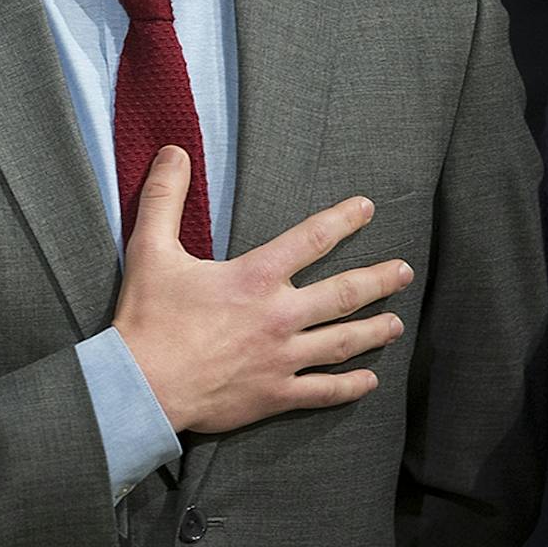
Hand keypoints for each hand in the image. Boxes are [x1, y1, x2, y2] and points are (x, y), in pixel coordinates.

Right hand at [111, 147, 413, 434]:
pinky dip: (351, 386)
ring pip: (343, 342)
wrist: (143, 385)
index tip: (367, 209)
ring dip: (373, 331)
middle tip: (404, 272)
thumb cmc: (147, 316)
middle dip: (379, 280)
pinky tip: (369, 381)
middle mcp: (279, 316)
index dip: (343, 220)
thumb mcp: (149, 248)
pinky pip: (324, 390)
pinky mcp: (276, 394)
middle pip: (344, 294)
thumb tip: (173, 152)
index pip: (311, 239)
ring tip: (396, 324)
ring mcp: (282, 358)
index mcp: (254, 277)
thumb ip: (165, 197)